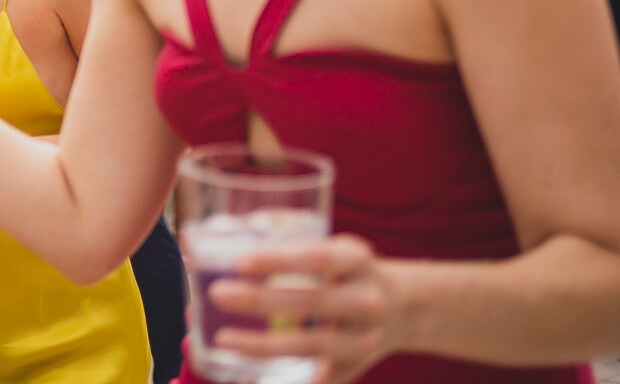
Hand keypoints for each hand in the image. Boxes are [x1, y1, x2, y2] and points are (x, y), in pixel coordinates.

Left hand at [206, 234, 401, 383]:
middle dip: (260, 301)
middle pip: (312, 302)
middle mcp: (366, 298)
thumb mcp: (333, 248)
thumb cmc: (348, 271)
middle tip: (217, 293)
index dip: (280, 261)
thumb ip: (288, 248)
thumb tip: (214, 253)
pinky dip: (289, 379)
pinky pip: (319, 377)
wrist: (405, 307)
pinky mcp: (356, 366)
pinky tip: (253, 374)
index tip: (240, 263)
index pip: (319, 257)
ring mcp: (365, 338)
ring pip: (312, 345)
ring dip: (263, 345)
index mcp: (357, 259)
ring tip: (223, 338)